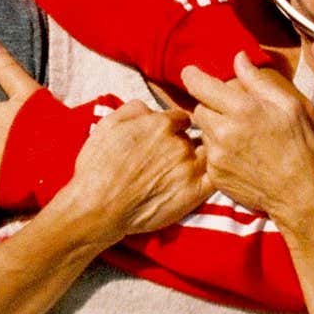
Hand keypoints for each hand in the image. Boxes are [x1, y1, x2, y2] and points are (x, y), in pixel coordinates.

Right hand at [53, 100, 211, 241]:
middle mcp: (179, 143)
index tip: (171, 135)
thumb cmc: (98, 166)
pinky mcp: (195, 192)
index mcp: (161, 124)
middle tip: (173, 156)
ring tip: (185, 170)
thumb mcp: (108, 125)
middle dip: (186, 143)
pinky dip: (213, 176)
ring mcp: (189, 168)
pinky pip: (215, 178)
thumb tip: (150, 108)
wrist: (98, 206)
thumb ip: (133, 109)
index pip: (182, 118)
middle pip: (194, 136)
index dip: (176, 126)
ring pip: (206, 155)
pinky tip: (201, 180)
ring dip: (199, 159)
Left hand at [181, 51, 313, 226]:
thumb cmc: (301, 146)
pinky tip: (240, 156)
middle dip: (211, 106)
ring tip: (241, 136)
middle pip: (199, 109)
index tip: (190, 73)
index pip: (200, 85)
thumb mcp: (290, 106)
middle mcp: (223, 132)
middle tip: (232, 112)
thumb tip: (238, 58)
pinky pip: (208, 154)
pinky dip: (218, 151)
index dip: (193, 76)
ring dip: (215, 129)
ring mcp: (216, 156)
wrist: (299, 193)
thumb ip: (258, 81)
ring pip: (203, 132)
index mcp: (242, 109)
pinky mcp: (215, 175)